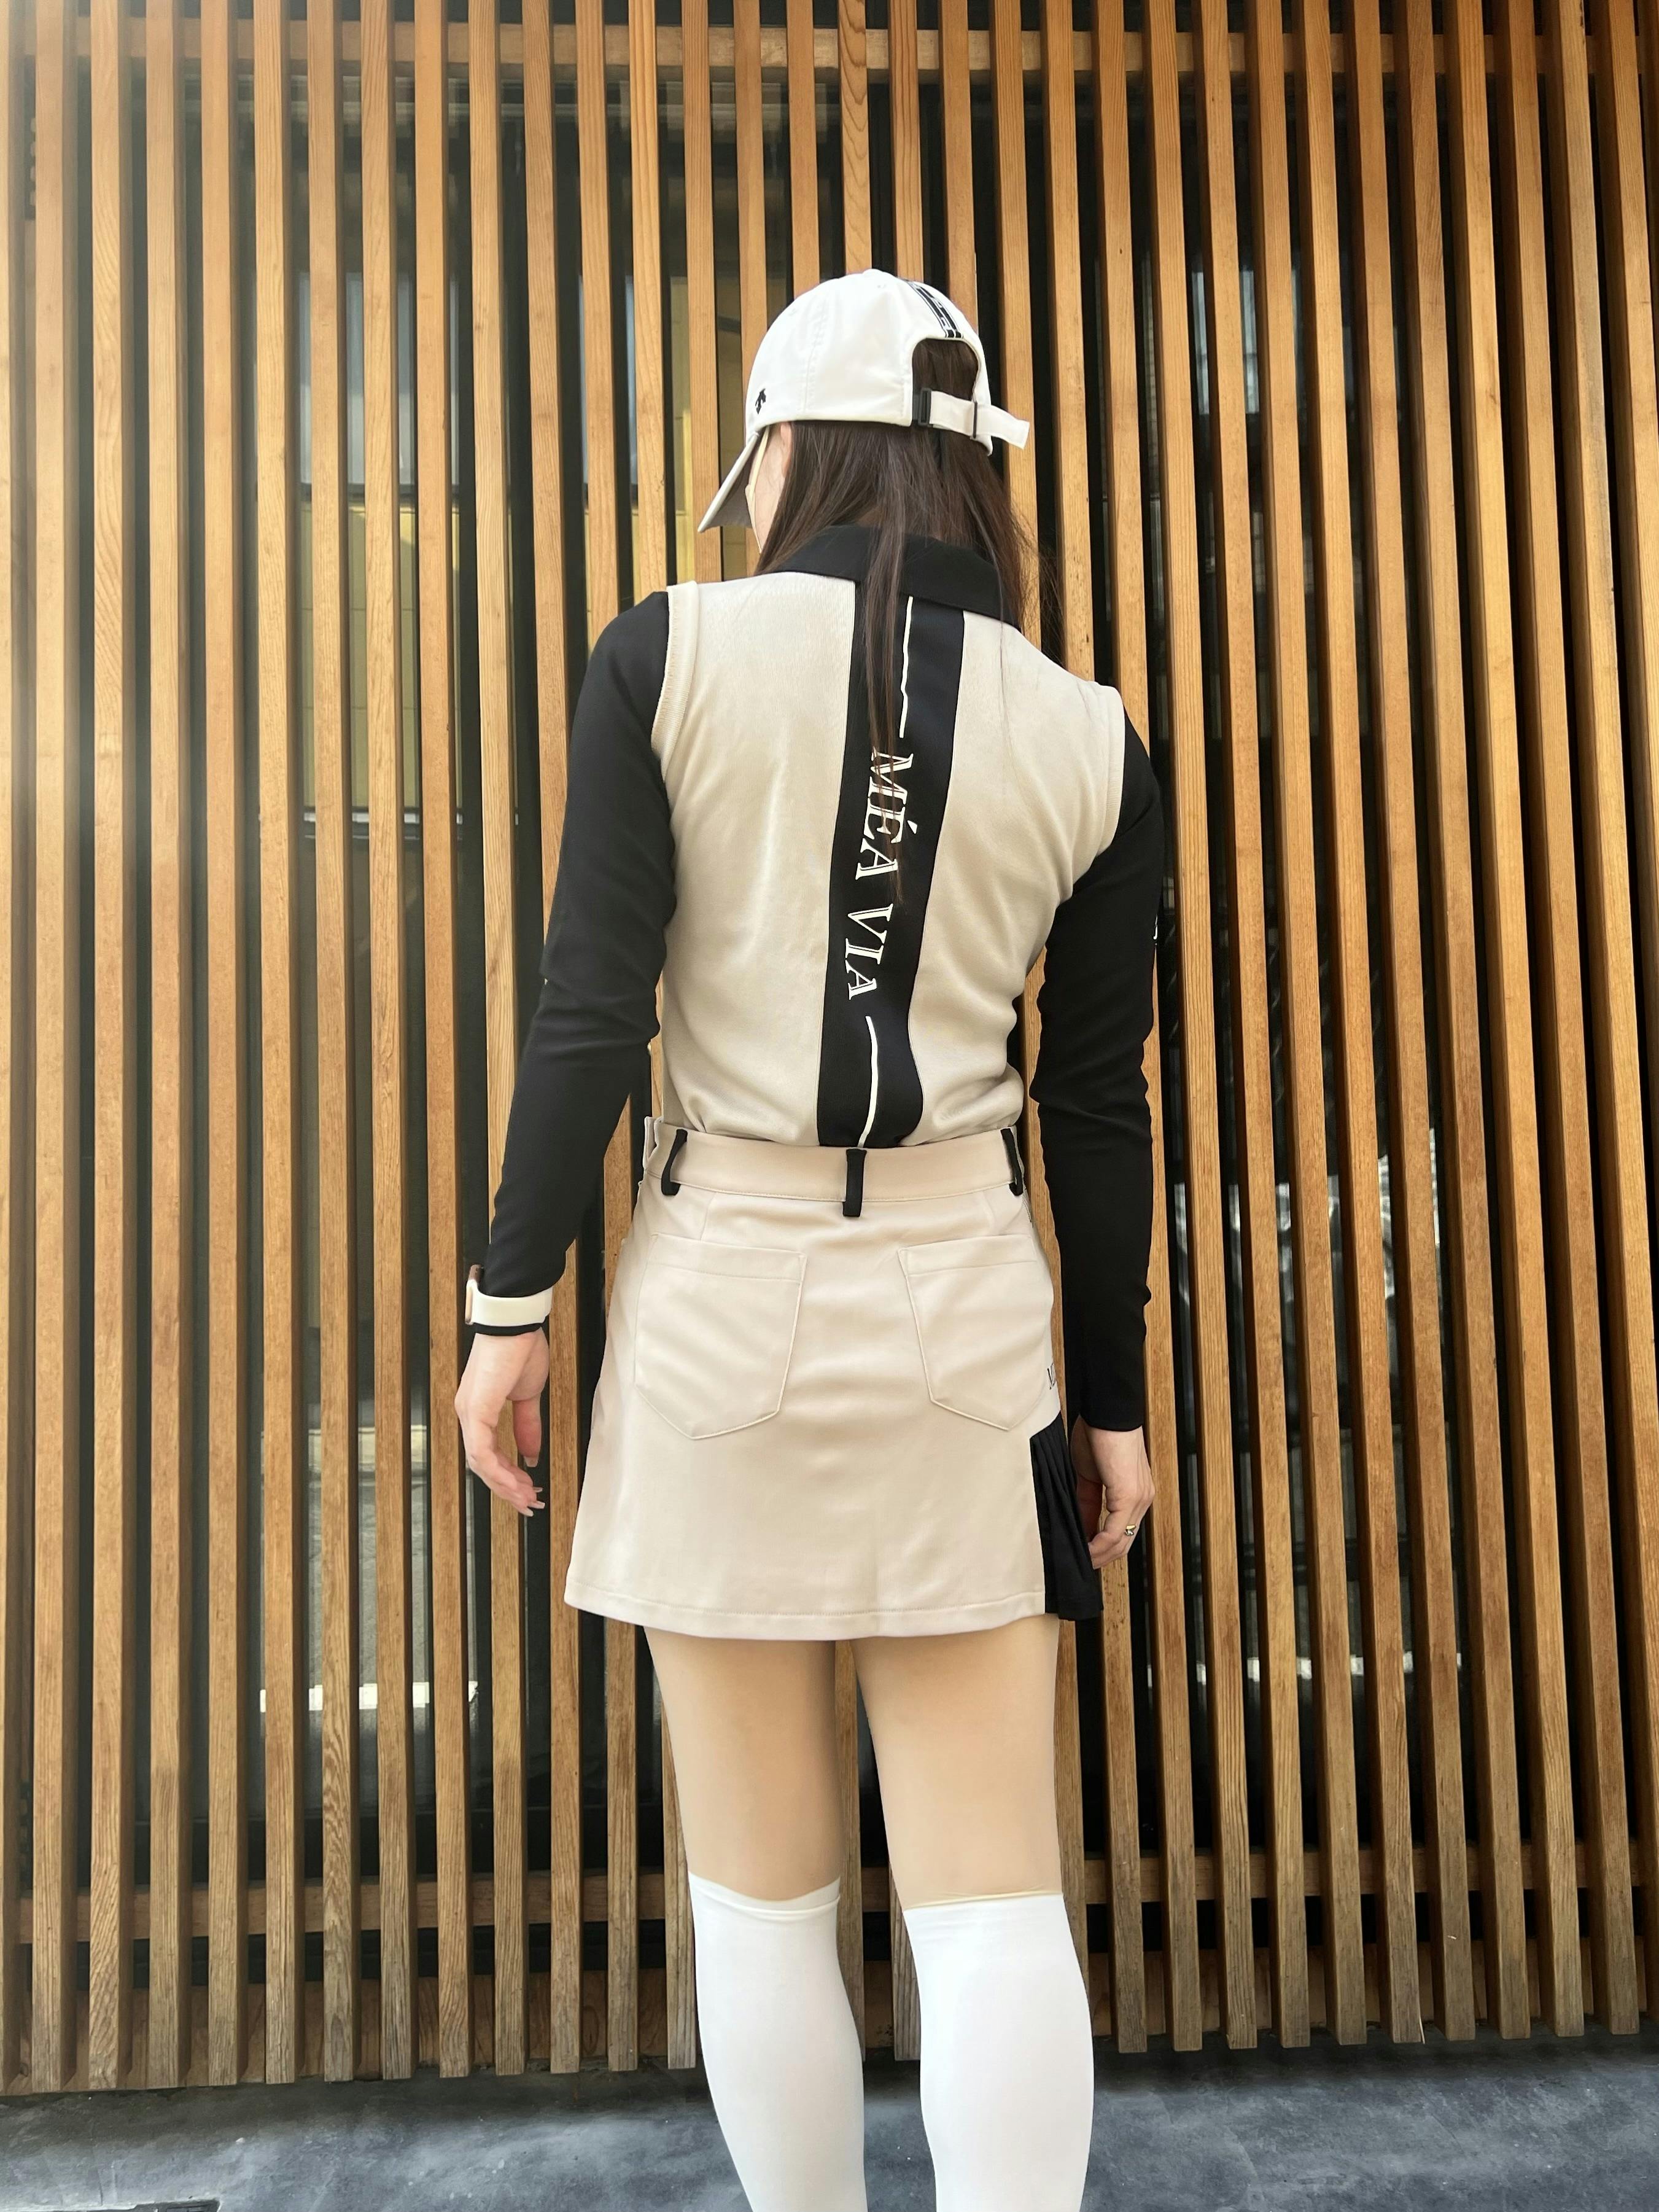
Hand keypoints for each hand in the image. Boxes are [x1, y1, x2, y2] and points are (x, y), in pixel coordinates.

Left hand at [454, 1327, 549, 1517]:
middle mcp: (468, 1414)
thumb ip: (527, 1427)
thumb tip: (531, 1454)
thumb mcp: (528, 1396)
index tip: (526, 1490)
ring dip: (505, 1485)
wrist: (516, 1323)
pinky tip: (517, 1481)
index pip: (487, 1455)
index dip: (506, 1477)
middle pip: (481, 1465)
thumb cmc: (519, 1349)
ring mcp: (469, 1413)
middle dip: (507, 1489)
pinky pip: (482, 1451)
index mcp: (478, 1410)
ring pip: (480, 1463)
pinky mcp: (476, 1411)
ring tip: (527, 1497)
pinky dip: (499, 1470)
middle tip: (528, 1504)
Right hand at [1071, 1415, 1151, 1567]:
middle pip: (1124, 1543)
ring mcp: (1138, 1498)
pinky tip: (1084, 1548)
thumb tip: (1081, 1526)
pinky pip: (1114, 1530)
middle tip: (1079, 1564)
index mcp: (1135, 1494)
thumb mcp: (1088, 1475)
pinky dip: (1097, 1544)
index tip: (1081, 1554)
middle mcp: (1142, 1500)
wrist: (1105, 1410)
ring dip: (1098, 1555)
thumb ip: (1087, 1503)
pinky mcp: (1129, 1495)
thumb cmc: (1097, 1434)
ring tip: (1078, 1560)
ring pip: (1121, 1541)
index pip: (1121, 1532)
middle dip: (1100, 1557)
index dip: (1100, 1548)